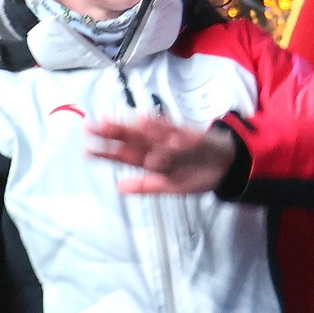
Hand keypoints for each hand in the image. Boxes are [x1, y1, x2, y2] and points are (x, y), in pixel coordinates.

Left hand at [85, 114, 236, 195]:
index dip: (106, 152)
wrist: (226, 164)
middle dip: (115, 133)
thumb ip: (145, 186)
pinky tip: (156, 126)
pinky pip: (182, 135)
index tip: (87, 148)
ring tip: (120, 124)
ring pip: (155, 134)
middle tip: (94, 126)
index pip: (125, 154)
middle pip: (134, 139)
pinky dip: (169, 132)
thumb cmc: (194, 171)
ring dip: (139, 128)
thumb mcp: (168, 185)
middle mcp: (160, 145)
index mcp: (152, 157)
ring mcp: (176, 140)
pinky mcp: (196, 137)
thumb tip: (119, 188)